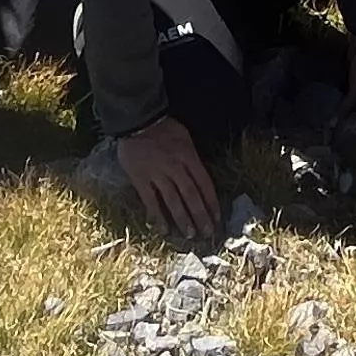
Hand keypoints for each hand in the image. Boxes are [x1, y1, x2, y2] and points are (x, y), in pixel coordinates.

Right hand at [115, 113, 221, 242]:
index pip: (204, 183)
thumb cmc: (164, 129)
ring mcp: (157, 174)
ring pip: (173, 200)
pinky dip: (158, 216)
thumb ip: (192, 159)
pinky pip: (151, 201)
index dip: (212, 202)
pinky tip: (164, 229)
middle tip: (207, 233)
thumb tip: (201, 181)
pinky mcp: (141, 179)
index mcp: (188, 156)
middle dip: (201, 215)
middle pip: (191, 195)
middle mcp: (175, 167)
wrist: (137, 120)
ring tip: (190, 234)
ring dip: (183, 219)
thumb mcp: (185, 138)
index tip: (217, 218)